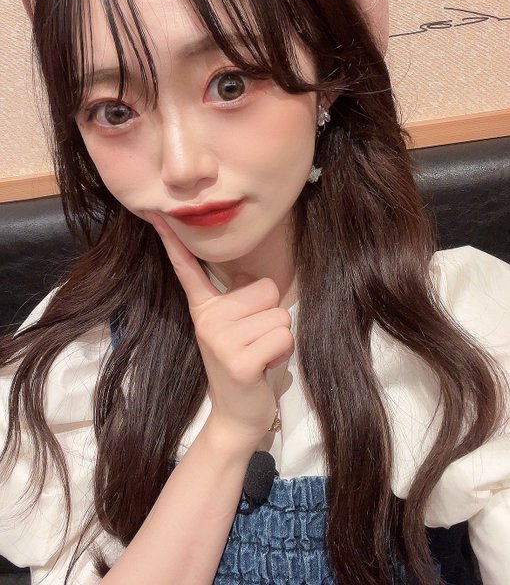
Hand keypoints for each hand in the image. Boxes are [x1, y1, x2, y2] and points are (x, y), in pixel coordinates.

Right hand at [144, 212, 294, 448]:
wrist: (238, 415)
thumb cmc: (246, 364)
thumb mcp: (239, 326)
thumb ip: (243, 299)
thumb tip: (254, 276)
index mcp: (205, 307)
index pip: (188, 268)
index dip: (172, 239)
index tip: (155, 211)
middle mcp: (207, 319)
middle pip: (268, 290)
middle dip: (272, 318)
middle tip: (255, 343)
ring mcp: (220, 339)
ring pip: (280, 315)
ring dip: (279, 338)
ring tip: (260, 355)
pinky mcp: (239, 360)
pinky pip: (283, 338)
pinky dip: (283, 353)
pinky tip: (264, 368)